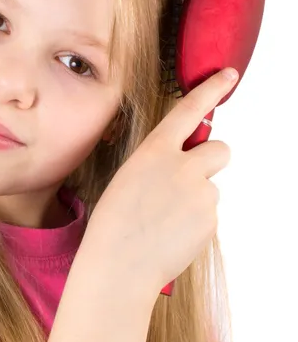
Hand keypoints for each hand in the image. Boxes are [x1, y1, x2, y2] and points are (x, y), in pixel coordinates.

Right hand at [83, 68, 239, 295]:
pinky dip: (195, 222)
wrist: (119, 266)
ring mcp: (200, 194)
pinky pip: (209, 214)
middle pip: (221, 149)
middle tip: (189, 180)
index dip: (211, 90)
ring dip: (196, 197)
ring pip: (211, 187)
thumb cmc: (114, 223)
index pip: (188, 111)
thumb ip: (159, 163)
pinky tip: (171, 234)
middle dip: (211, 160)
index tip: (229, 75)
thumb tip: (187, 164)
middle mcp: (182, 166)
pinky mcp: (210, 220)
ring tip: (166, 219)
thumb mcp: (128, 179)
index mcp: (154, 152)